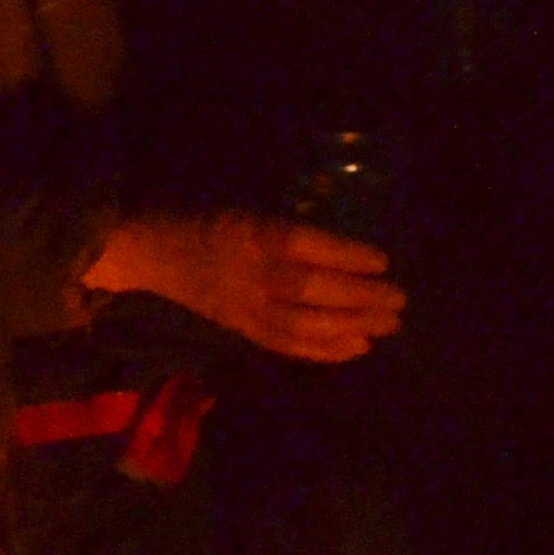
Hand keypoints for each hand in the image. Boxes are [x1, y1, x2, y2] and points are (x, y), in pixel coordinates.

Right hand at [82, 210, 402, 361]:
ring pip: (305, 323)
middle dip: (361, 297)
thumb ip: (289, 222)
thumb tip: (349, 236)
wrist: (154, 250)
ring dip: (353, 326)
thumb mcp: (247, 203)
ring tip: (389, 324)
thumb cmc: (209, 218)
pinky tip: (359, 347)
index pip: (303, 245)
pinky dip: (327, 350)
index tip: (383, 260)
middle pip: (311, 290)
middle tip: (400, 299)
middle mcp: (250, 274)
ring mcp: (246, 307)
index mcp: (250, 234)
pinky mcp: (244, 329)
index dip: (346, 254)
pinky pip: (289, 346)